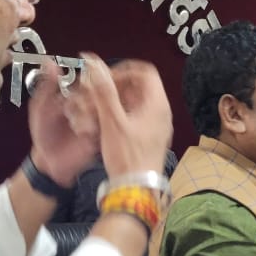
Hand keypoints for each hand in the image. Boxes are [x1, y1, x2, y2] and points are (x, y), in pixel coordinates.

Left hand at [27, 59, 101, 185]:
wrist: (47, 159)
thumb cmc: (44, 132)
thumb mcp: (41, 106)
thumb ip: (47, 85)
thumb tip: (50, 62)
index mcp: (78, 95)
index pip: (89, 79)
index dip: (85, 80)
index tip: (79, 84)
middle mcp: (91, 106)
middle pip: (100, 91)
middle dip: (87, 95)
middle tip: (74, 104)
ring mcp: (97, 120)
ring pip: (103, 106)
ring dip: (88, 110)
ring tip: (73, 119)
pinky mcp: (101, 135)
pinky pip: (104, 125)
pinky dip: (90, 125)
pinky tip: (80, 130)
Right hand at [77, 54, 172, 178]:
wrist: (136, 190)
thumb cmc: (128, 158)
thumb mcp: (112, 121)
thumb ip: (104, 91)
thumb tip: (95, 65)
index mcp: (157, 104)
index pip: (145, 72)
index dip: (123, 70)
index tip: (105, 78)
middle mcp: (160, 113)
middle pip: (138, 87)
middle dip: (114, 87)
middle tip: (96, 93)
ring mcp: (156, 126)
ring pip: (134, 103)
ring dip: (113, 102)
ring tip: (94, 110)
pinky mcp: (148, 138)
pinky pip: (134, 118)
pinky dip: (117, 116)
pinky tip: (101, 125)